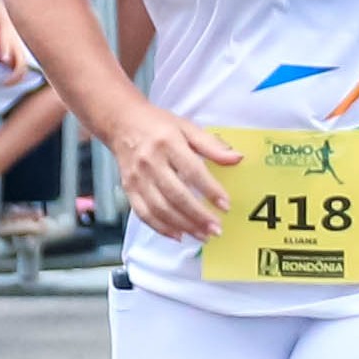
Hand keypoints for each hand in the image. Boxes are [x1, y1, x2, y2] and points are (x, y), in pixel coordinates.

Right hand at [105, 104, 240, 240]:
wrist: (121, 123)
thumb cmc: (158, 125)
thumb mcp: (187, 128)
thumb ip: (212, 145)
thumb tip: (237, 158)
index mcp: (168, 142)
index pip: (192, 171)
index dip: (210, 190)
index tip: (225, 205)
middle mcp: (150, 161)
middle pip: (176, 194)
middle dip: (198, 216)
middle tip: (216, 229)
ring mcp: (137, 177)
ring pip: (160, 208)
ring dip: (183, 225)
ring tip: (203, 235)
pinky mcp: (128, 189)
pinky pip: (144, 214)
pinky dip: (161, 228)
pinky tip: (178, 235)